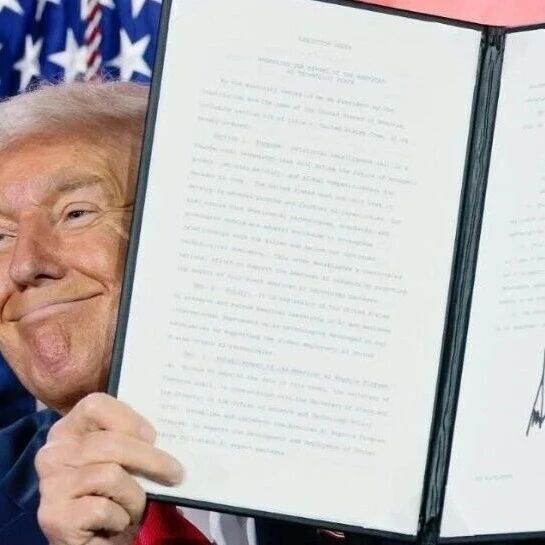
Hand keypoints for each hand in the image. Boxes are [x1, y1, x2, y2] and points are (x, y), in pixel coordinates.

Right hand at [35, 393, 183, 544]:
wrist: (97, 541)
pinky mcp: (53, 516)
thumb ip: (131, 441)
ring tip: (136, 506)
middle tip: (175, 472)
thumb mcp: (123, 460)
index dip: (128, 418)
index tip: (153, 436)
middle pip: (110, 442)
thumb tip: (167, 433)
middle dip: (150, 459)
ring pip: (111, 475)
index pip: (95, 405)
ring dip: (135, 495)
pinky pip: (103, 508)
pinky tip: (116, 522)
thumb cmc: (113, 494)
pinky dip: (120, 517)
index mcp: (68, 429)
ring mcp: (50, 485)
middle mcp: (53, 452)